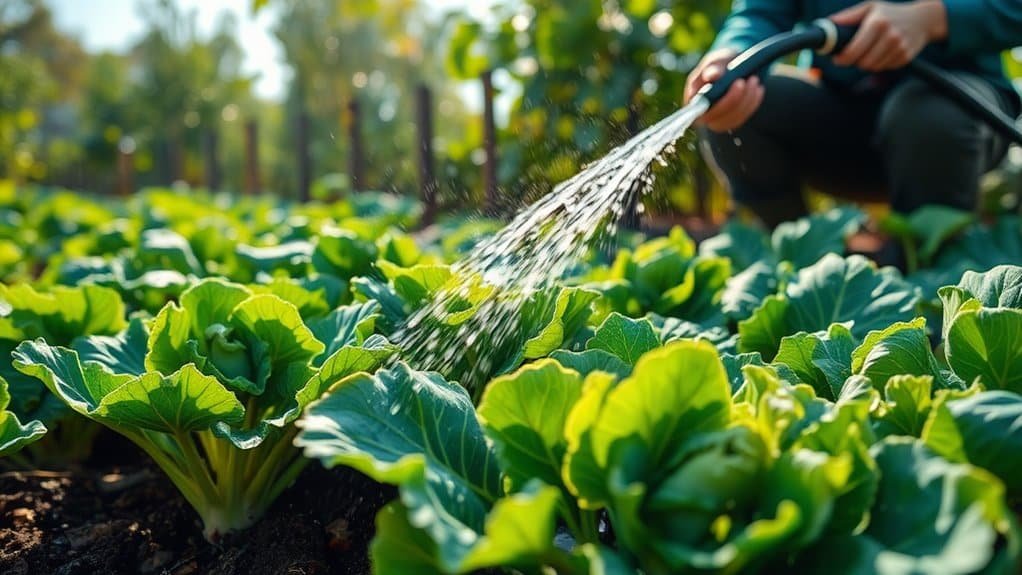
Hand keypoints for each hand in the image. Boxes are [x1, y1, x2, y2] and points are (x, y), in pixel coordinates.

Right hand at [684, 48, 764, 132]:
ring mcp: (716, 120)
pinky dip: (752, 104)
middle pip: (718, 117)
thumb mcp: (715, 61)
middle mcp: (701, 114)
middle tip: (750, 80)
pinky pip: (741, 118)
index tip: (739, 82)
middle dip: (737, 99)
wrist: (728, 68)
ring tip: (755, 80)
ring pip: (732, 119)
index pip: (703, 109)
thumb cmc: (718, 64)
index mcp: (692, 99)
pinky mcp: (728, 122)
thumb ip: (713, 67)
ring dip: (747, 101)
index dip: (723, 100)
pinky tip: (758, 90)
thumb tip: (712, 76)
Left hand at [831, 0, 948, 70]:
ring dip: (866, 63)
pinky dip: (879, 64)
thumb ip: (848, 16)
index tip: (837, 59)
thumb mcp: (870, 8)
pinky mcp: (906, 57)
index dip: (843, 58)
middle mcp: (890, 36)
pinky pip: (885, 68)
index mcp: (878, 23)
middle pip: (863, 62)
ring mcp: (900, 47)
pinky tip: (881, 53)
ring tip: (867, 52)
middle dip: (854, 62)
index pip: (854, 50)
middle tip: (850, 57)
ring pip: (873, 67)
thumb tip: (828, 23)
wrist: (923, 19)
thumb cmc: (890, 13)